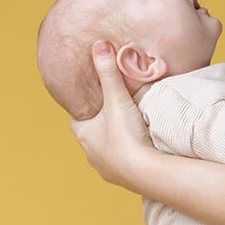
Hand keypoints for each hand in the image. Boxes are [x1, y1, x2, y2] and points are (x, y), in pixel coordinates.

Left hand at [69, 41, 154, 189]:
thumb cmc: (126, 136)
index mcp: (83, 134)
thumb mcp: (116, 99)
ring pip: (106, 152)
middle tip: (118, 115)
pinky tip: (139, 152)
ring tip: (131, 133)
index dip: (88, 109)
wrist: (145, 172)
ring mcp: (105, 169)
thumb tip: (99, 44)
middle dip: (102, 126)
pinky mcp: (122, 180)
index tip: (99, 102)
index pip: (78, 118)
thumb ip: (108, 72)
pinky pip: (121, 166)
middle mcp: (90, 154)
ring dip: (115, 143)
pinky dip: (127, 158)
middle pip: (92, 135)